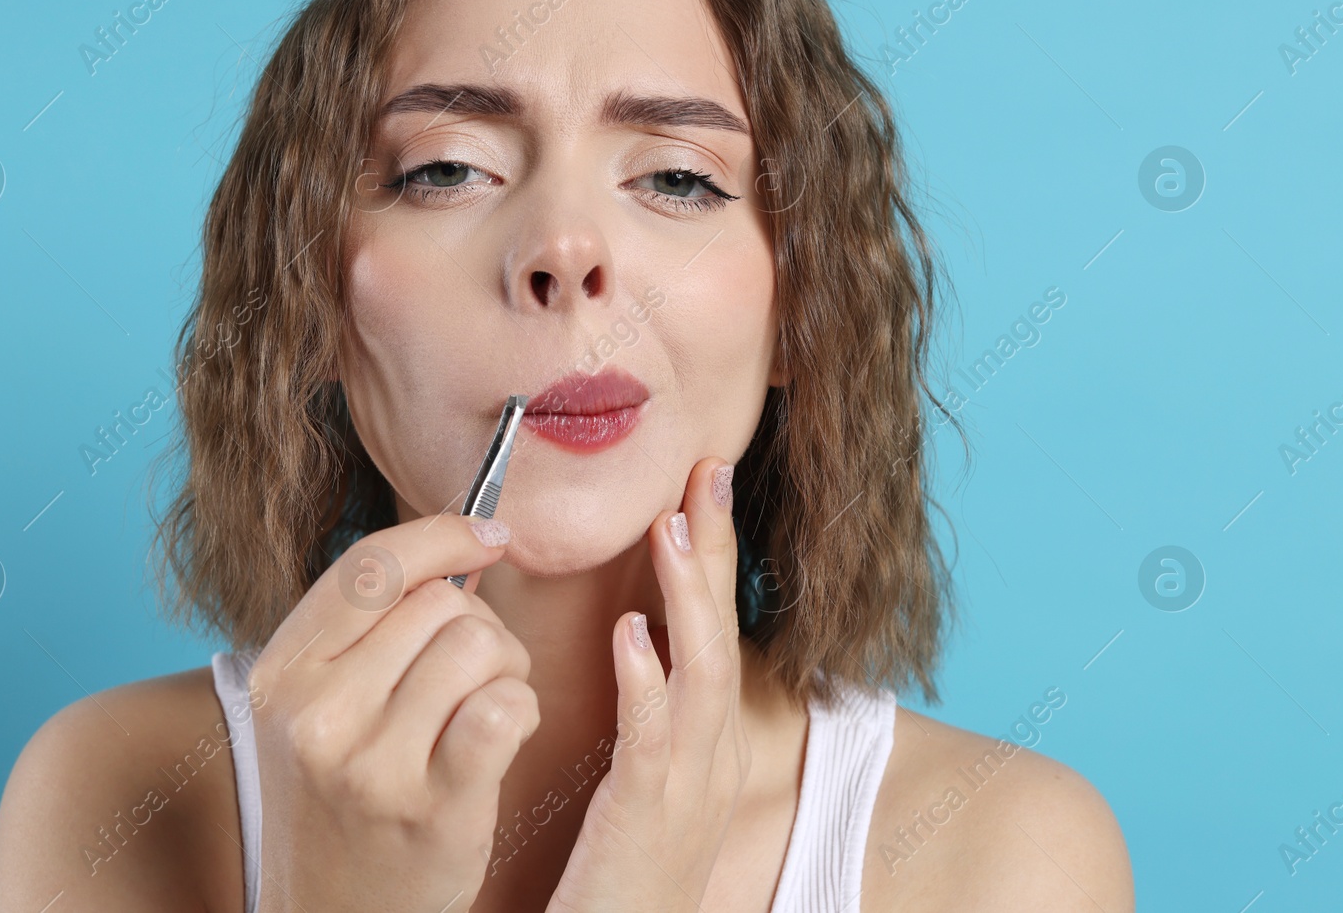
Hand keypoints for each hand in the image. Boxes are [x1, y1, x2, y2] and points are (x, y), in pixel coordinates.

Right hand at [246, 514, 539, 912]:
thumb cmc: (342, 798)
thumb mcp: (316, 706)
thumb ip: (367, 627)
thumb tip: (467, 536)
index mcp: (281, 674)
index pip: (371, 565)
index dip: (443, 535)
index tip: (488, 537)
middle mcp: (316, 714)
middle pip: (439, 603)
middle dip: (480, 623)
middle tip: (476, 669)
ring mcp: (371, 764)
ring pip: (479, 645)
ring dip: (507, 666)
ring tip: (489, 703)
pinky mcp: (433, 808)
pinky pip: (505, 706)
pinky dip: (521, 708)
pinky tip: (503, 735)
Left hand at [547, 456, 749, 912]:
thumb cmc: (620, 875)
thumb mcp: (643, 787)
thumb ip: (648, 716)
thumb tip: (636, 640)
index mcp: (705, 744)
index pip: (715, 632)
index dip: (713, 558)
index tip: (699, 485)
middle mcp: (710, 757)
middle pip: (722, 635)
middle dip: (716, 551)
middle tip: (705, 470)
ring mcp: (688, 788)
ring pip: (704, 676)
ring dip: (689, 598)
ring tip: (670, 527)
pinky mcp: (649, 821)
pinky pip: (652, 743)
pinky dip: (647, 683)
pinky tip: (631, 634)